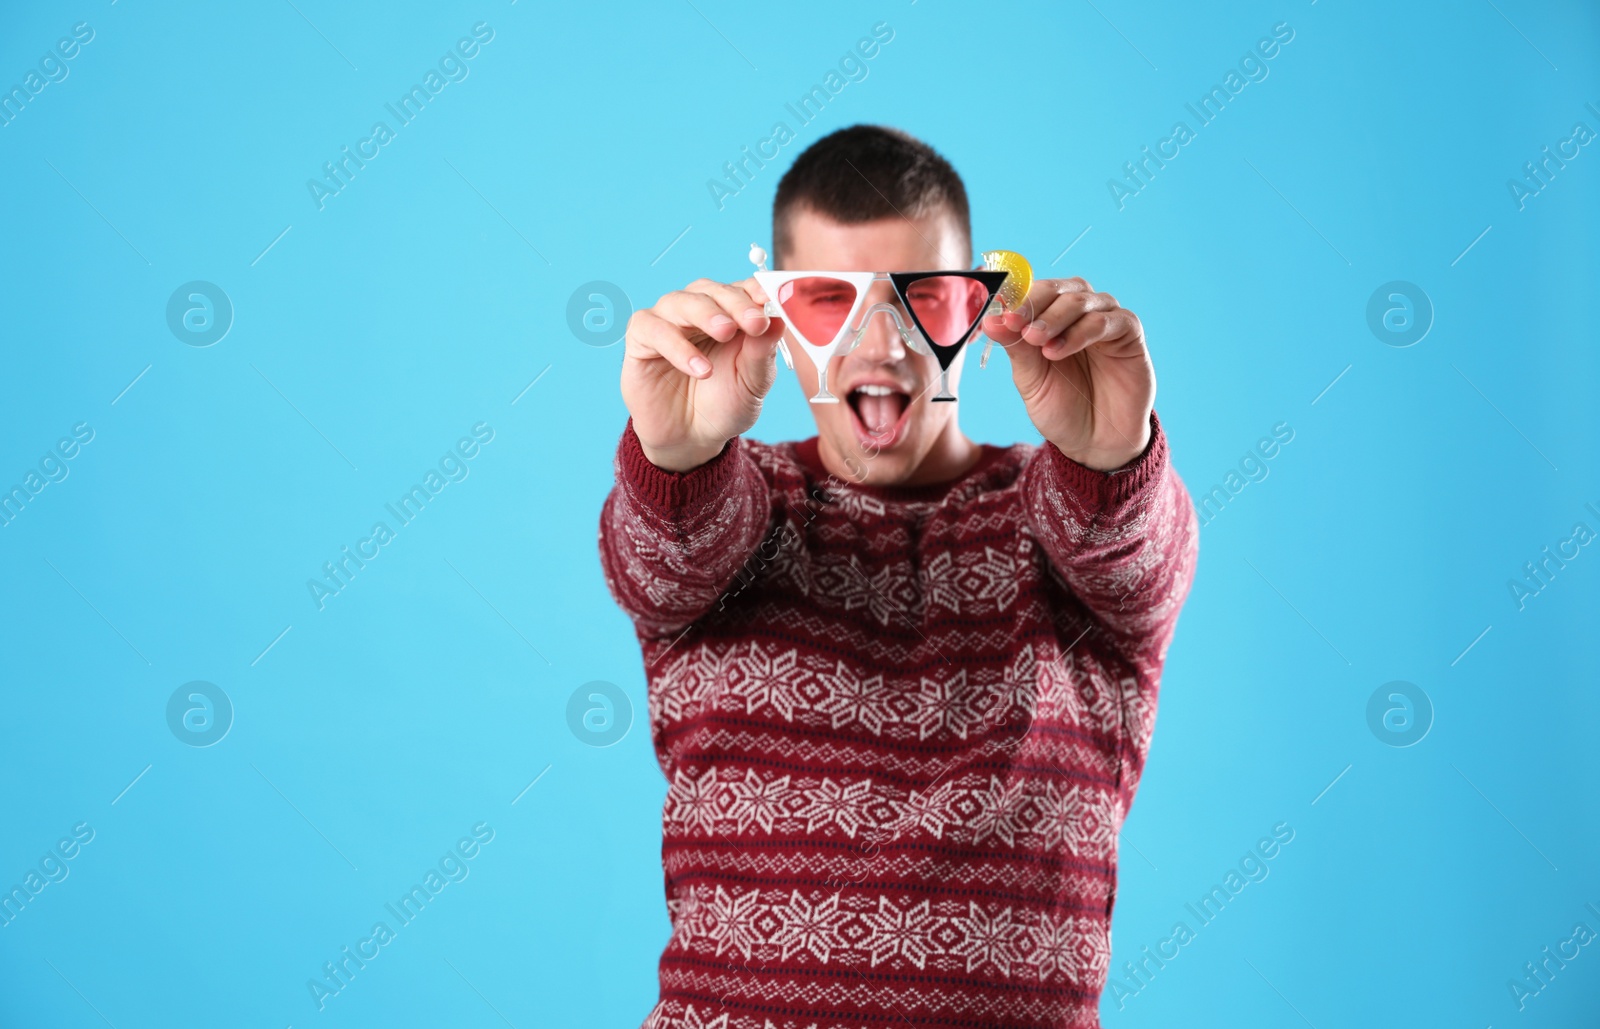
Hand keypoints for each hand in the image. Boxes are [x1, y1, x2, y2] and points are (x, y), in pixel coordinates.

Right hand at [621, 277, 786, 471]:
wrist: (692, 439)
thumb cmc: (725, 405)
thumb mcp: (753, 384)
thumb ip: (763, 352)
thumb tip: (780, 318)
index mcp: (730, 314)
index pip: (742, 290)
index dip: (757, 291)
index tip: (771, 301)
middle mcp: (697, 311)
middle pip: (712, 290)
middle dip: (736, 304)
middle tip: (755, 322)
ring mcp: (668, 322)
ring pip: (681, 301)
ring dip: (706, 314)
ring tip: (726, 333)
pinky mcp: (641, 339)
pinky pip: (654, 329)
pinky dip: (677, 345)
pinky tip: (699, 368)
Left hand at [981, 277, 1154, 470]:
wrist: (1095, 441)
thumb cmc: (1061, 408)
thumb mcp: (1030, 379)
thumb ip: (1015, 348)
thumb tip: (989, 320)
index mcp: (1051, 318)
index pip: (1033, 292)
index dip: (1015, 298)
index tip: (998, 314)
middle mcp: (1079, 313)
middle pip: (1058, 289)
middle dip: (1034, 304)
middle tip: (1017, 323)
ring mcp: (1105, 320)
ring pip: (1081, 300)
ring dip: (1055, 317)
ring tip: (1036, 341)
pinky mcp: (1129, 333)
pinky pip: (1108, 320)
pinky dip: (1082, 331)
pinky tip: (1059, 350)